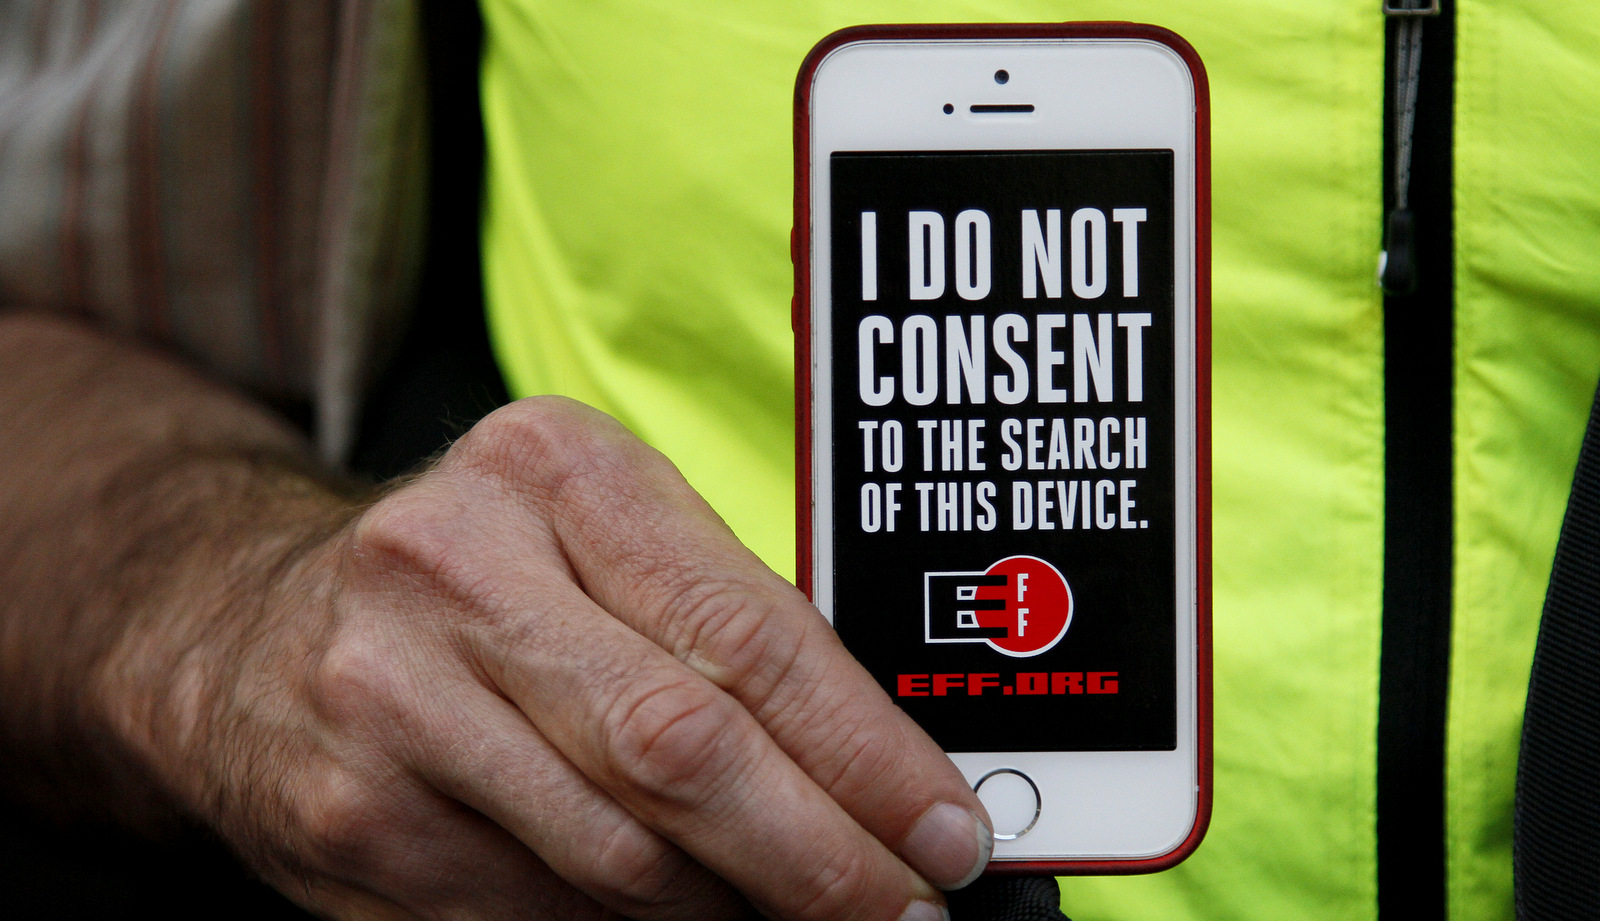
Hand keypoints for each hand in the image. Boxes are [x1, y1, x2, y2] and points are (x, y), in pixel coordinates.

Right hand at [140, 397, 991, 920]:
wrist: (237, 624)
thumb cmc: (471, 573)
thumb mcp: (591, 533)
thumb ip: (717, 621)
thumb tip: (872, 769)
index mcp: (554, 472)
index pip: (746, 632)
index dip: (864, 753)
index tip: (945, 830)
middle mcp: (458, 571)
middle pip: (681, 752)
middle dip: (820, 858)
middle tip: (903, 909)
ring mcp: (390, 702)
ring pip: (615, 858)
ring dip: (731, 913)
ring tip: (795, 917)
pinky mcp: (351, 819)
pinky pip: (534, 916)